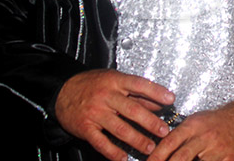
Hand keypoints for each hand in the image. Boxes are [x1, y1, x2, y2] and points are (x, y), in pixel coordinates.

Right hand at [55, 69, 175, 160]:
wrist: (62, 92)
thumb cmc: (92, 85)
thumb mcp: (114, 81)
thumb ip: (135, 92)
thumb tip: (158, 102)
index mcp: (115, 81)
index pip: (139, 85)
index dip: (156, 92)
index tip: (171, 99)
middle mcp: (106, 96)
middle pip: (132, 110)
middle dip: (150, 122)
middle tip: (164, 131)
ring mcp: (95, 113)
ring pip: (119, 128)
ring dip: (137, 140)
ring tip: (150, 147)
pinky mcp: (86, 128)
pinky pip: (101, 142)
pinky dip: (113, 152)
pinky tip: (123, 158)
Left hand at [149, 100, 233, 160]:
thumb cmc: (220, 121)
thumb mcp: (196, 121)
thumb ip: (179, 135)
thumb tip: (159, 152)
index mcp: (194, 125)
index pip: (169, 143)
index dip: (156, 157)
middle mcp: (205, 137)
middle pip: (181, 158)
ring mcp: (219, 150)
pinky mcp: (231, 160)